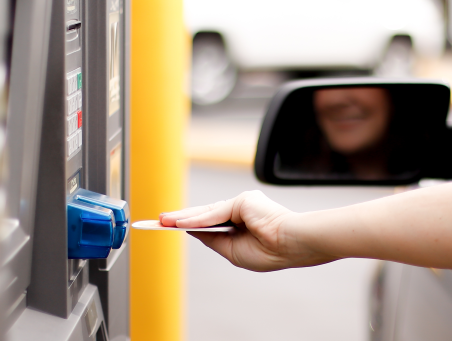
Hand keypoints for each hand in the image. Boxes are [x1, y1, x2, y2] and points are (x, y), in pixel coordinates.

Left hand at [159, 190, 336, 271]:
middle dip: (180, 219)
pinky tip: (179, 223)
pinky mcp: (242, 200)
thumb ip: (213, 239)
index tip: (168, 226)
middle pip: (204, 215)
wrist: (292, 245)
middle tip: (159, 220)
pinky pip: (215, 213)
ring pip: (206, 212)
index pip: (209, 224)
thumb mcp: (233, 251)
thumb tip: (190, 230)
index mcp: (241, 225)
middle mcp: (240, 211)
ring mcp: (241, 204)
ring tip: (162, 221)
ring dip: (183, 217)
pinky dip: (197, 219)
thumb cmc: (270, 252)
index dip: (188, 225)